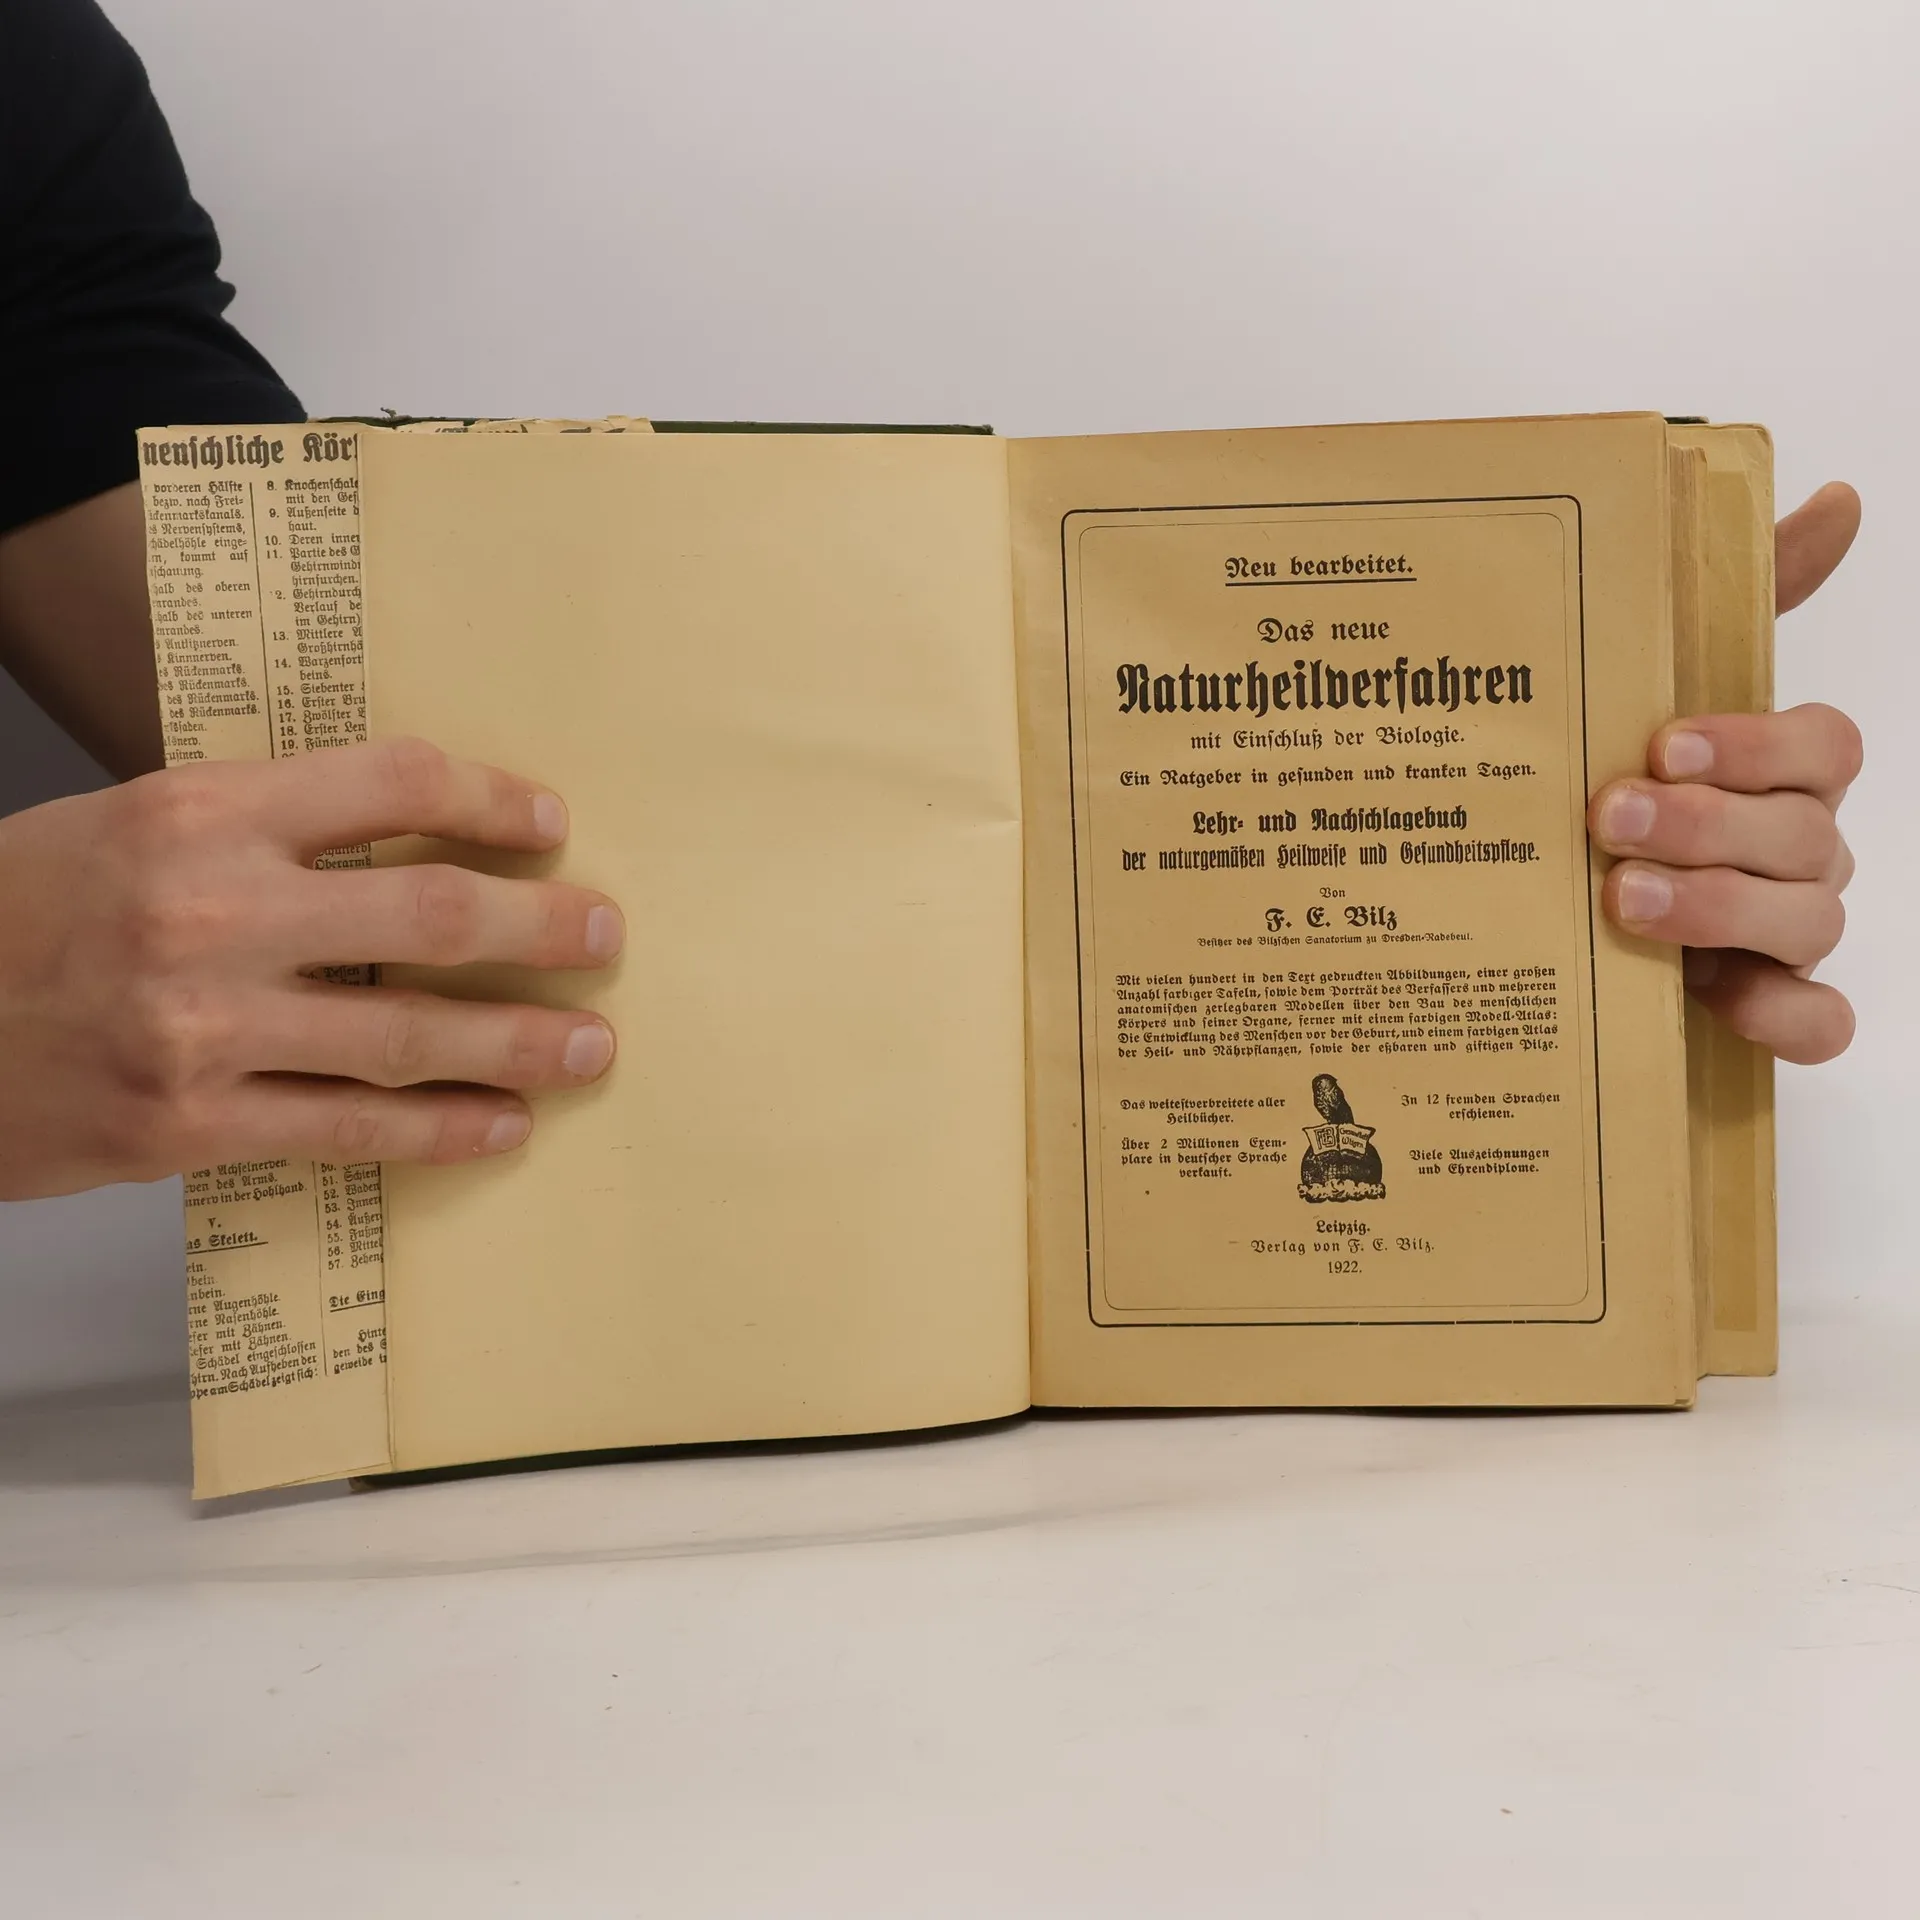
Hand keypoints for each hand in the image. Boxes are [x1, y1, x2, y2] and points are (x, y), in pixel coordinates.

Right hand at [0, 739, 621, 1199]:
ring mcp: (201, 1026)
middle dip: (542, 929)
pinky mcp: (185, 1124)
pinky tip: (500, 1125)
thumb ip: (262, 829)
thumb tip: (409, 844)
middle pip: (430, 914)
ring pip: (408, 1034)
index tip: (548, 825)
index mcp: (198, 810)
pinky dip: (440, 1129)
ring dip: (520, 1042)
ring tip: (589, 1046)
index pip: (392, 783)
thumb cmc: (19, 911)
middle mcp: (211, 911)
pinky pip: (348, 1129)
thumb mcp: (132, 826)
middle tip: (605, 935)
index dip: (490, 801)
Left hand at [1588, 482, 1861, 1064]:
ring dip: (1718, 907)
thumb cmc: (1633, 792)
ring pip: (1809, 921)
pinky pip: (1820, 1023)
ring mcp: (1789, 933)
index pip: (1821, 745)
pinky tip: (1721, 1001)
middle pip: (1805, 833)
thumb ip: (1746, 597)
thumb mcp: (1662, 690)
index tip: (1662, 740)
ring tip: (1620, 899)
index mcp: (1783, 775)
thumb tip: (1842, 500)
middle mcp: (1800, 850)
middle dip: (1709, 824)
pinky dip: (1785, 1017)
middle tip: (1611, 816)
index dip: (1753, 743)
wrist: (1570, 913)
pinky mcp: (1769, 1008)